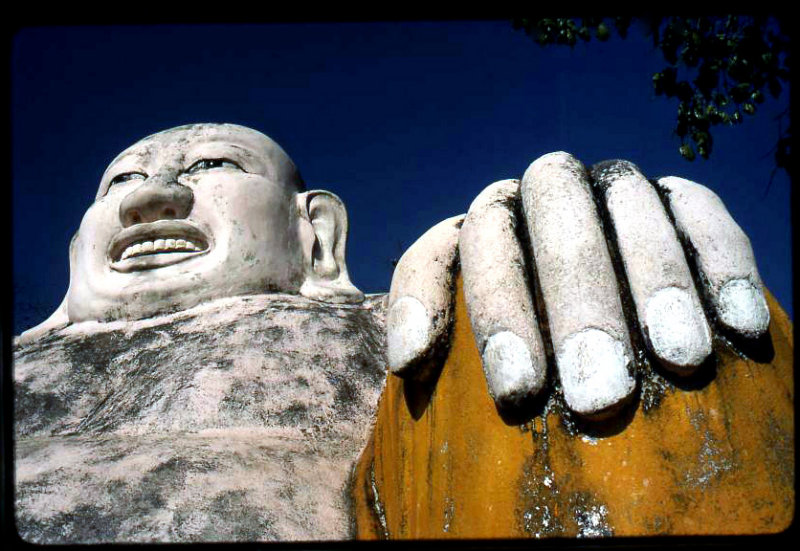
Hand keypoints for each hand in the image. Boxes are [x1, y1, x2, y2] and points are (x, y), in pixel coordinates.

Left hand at [386, 153, 769, 419]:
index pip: (440, 254)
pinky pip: (701, 215)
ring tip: (678, 361)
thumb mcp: (496, 365)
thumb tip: (410, 379)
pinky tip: (736, 328)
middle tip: (593, 398)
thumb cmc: (545, 370)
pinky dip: (719, 265)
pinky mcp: (679, 201)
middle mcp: (539, 199)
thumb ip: (446, 360)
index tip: (439, 374)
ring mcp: (609, 192)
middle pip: (543, 226)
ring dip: (651, 283)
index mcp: (481, 237)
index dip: (428, 305)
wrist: (630, 328)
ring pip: (624, 210)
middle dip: (568, 308)